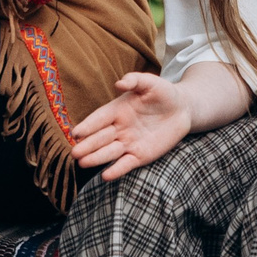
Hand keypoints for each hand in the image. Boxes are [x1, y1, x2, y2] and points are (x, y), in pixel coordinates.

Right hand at [71, 73, 195, 180]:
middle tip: (75, 152)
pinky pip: (126, 164)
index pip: (99, 119)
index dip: (88, 125)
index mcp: (117, 110)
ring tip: (82, 163)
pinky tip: (106, 176)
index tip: (76, 133)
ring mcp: (128, 143)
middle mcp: (119, 128)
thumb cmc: (163, 93)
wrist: (182, 109)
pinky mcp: (140, 155)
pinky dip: (117, 170)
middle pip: (100, 138)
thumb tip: (120, 83)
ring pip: (110, 152)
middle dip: (88, 145)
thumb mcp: (150, 83)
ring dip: (96, 158)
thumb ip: (135, 80)